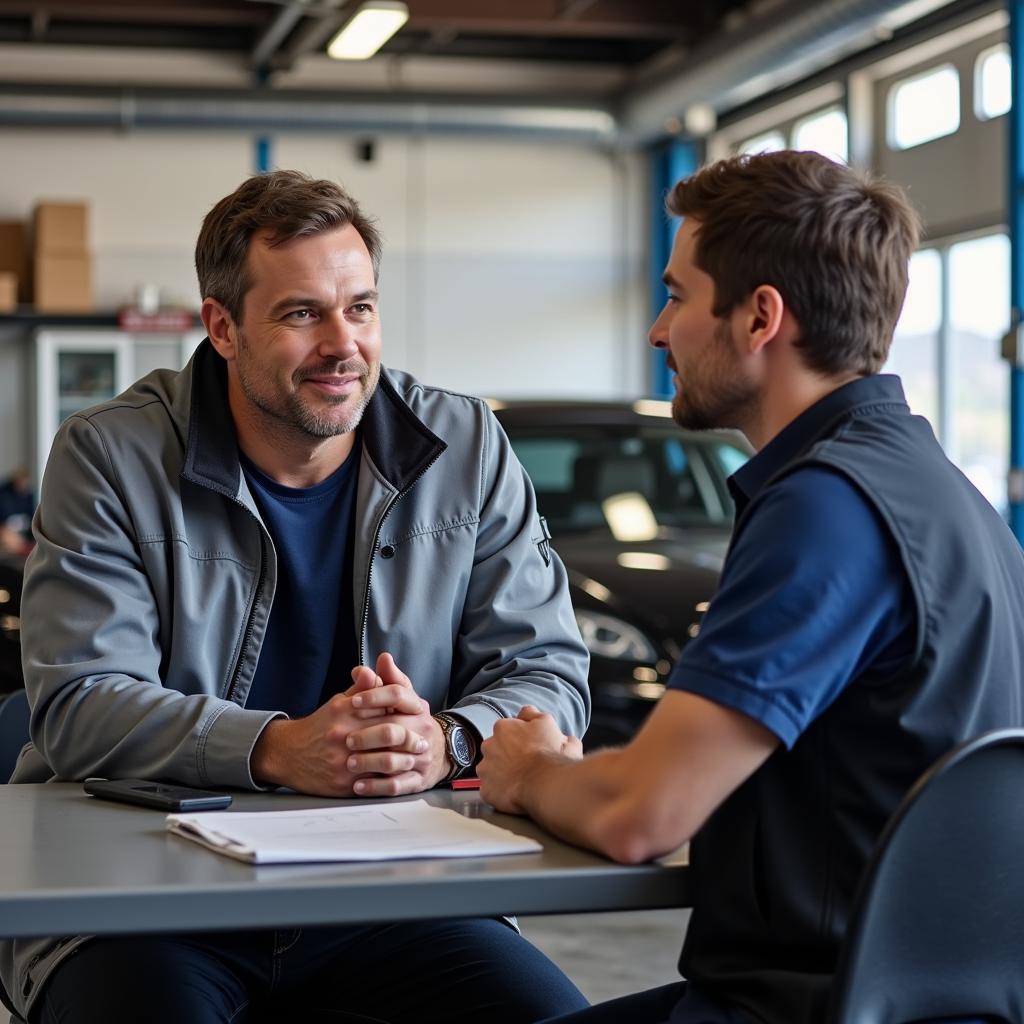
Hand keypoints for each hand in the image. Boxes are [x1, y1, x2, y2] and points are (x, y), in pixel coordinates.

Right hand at [250, 654, 425, 796]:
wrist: (288, 754)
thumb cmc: (320, 726)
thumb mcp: (339, 702)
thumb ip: (361, 688)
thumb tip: (378, 669)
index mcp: (345, 710)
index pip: (385, 707)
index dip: (406, 713)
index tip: (420, 718)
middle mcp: (344, 734)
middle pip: (389, 733)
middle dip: (410, 738)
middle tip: (425, 742)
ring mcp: (343, 760)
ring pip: (384, 760)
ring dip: (404, 761)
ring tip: (416, 760)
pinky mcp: (342, 783)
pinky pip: (373, 783)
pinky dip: (389, 780)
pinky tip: (400, 778)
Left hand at [345, 653, 449, 796]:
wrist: (437, 751)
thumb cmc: (411, 721)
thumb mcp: (404, 699)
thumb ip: (391, 679)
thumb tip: (382, 658)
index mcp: (418, 708)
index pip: (398, 694)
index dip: (374, 696)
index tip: (353, 702)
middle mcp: (422, 731)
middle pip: (393, 730)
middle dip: (366, 735)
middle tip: (344, 739)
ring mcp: (421, 757)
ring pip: (394, 760)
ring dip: (369, 762)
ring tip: (348, 763)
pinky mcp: (417, 780)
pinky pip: (396, 786)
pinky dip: (375, 786)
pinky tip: (357, 785)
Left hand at [478, 705, 580, 813]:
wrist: (546, 783)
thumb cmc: (549, 753)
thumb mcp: (548, 722)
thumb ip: (533, 714)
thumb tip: (526, 711)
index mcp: (503, 728)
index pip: (506, 731)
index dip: (518, 740)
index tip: (529, 748)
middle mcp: (488, 746)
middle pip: (495, 749)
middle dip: (507, 756)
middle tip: (525, 764)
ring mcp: (485, 770)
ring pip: (490, 770)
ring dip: (501, 774)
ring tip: (520, 780)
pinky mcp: (487, 791)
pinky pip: (491, 791)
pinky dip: (500, 793)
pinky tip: (514, 793)